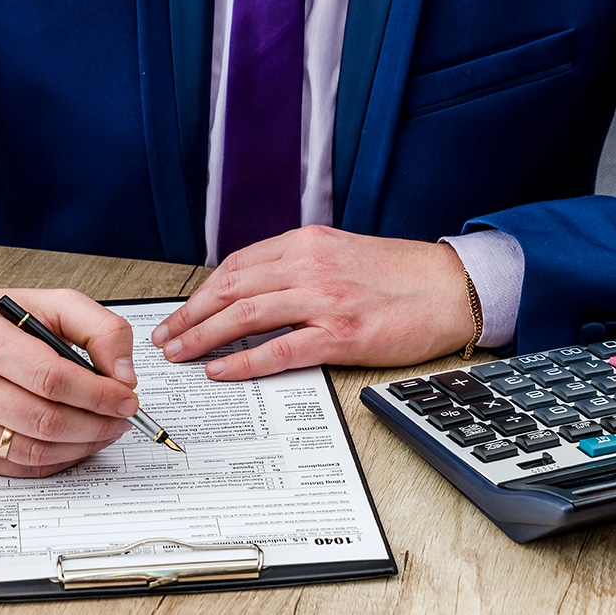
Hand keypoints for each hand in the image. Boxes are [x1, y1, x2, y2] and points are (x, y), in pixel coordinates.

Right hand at [0, 285, 136, 476]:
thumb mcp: (55, 303)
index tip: (127, 396)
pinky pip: (21, 465)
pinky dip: (60, 458)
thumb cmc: (2, 321)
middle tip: (123, 415)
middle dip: (97, 422)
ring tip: (107, 427)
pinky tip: (79, 441)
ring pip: (34, 450)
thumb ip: (100, 330)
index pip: (51, 377)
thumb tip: (124, 375)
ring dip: (83, 444)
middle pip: (44, 419)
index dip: (98, 393)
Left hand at [152, 226, 473, 378]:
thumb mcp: (339, 252)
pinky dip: (244, 362)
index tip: (183, 310)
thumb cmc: (398, 274)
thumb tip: (254, 291)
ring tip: (180, 353)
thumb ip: (297, 266)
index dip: (202, 291)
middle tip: (165, 336)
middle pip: (231, 289)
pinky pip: (280, 349)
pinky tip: (221, 371)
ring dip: (203, 337)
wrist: (449, 288)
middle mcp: (308, 265)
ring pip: (245, 316)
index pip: (236, 266)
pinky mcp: (341, 333)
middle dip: (190, 315)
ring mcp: (324, 299)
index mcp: (305, 243)